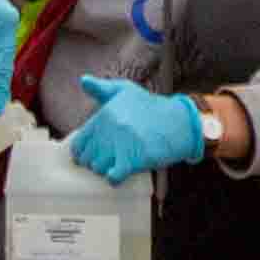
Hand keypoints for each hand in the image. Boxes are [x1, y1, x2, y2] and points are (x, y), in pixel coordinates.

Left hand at [64, 78, 216, 182]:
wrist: (180, 122)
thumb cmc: (151, 107)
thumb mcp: (126, 91)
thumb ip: (102, 88)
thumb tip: (83, 80)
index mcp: (104, 114)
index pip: (79, 143)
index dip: (84, 151)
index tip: (94, 152)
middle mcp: (110, 128)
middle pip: (87, 158)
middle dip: (95, 162)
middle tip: (108, 160)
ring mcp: (121, 144)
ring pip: (98, 168)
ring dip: (105, 170)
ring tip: (116, 164)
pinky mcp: (134, 159)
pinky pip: (112, 177)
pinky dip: (114, 178)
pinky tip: (121, 173)